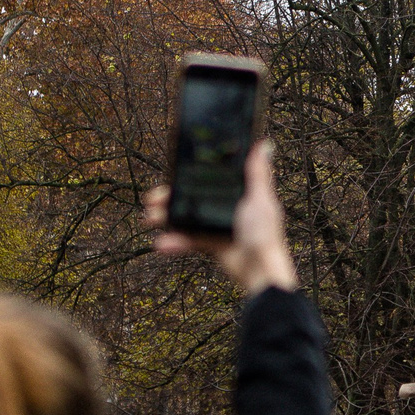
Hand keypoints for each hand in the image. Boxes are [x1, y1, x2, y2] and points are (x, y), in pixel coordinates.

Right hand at [146, 142, 297, 292]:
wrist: (259, 270)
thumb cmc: (265, 233)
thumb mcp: (260, 198)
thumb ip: (258, 174)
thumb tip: (264, 144)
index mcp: (237, 194)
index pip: (207, 180)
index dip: (188, 177)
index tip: (170, 175)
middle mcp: (225, 208)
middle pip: (191, 198)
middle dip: (169, 198)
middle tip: (152, 199)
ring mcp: (216, 226)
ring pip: (185, 218)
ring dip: (165, 217)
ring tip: (149, 218)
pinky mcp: (210, 244)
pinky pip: (187, 240)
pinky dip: (173, 242)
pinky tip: (162, 243)